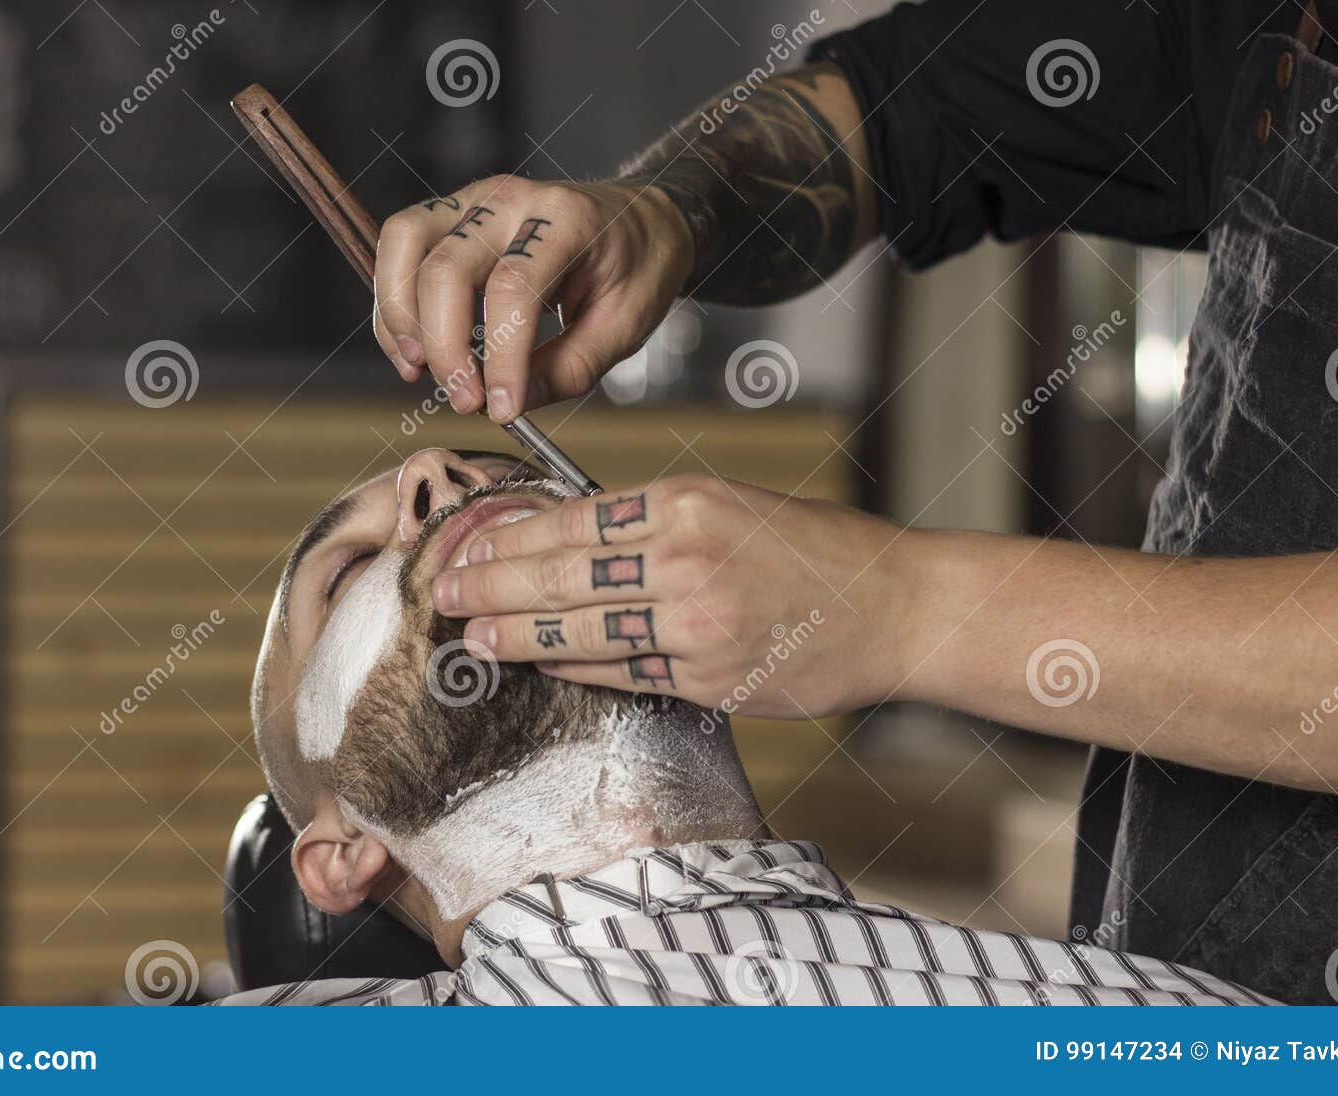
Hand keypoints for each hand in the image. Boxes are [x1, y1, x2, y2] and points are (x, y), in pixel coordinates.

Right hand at [372, 176, 692, 422]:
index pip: (514, 288)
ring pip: (405, 243)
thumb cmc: (636, 267)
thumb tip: (507, 406)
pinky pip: (400, 248)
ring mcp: (475, 200)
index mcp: (567, 219)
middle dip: (445, 346)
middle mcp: (513, 199)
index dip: (501, 358)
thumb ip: (567, 369)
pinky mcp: (450, 214)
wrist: (640, 219)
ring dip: (399, 315)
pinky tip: (413, 351)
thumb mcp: (625, 326)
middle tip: (465, 400)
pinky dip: (393, 304)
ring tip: (420, 370)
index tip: (501, 408)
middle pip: (447, 268)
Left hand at [430, 476, 912, 718]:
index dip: (508, 537)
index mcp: (684, 501)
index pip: (570, 520)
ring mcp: (693, 621)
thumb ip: (652, 519)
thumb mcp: (730, 503)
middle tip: (446, 592)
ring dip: (516, 636)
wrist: (891, 605)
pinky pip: (621, 672)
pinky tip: (540, 665)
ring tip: (472, 638)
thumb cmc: (815, 550)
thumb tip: (569, 536)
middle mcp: (682, 558)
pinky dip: (573, 669)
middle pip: (560, 574)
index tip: (468, 545)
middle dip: (490, 586)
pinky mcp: (708, 676)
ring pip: (580, 630)